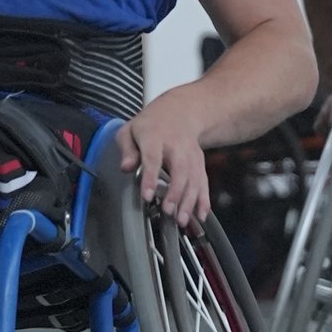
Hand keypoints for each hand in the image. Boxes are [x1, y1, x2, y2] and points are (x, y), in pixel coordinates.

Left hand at [117, 97, 209, 224]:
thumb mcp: (130, 130)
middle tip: (168, 210)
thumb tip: (126, 167)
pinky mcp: (199, 163)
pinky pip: (204, 182)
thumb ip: (127, 149)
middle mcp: (176, 146)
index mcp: (154, 137)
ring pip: (194, 178)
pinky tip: (201, 215)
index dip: (150, 178)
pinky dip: (204, 199)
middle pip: (179, 169)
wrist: (179, 112)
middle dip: (175, 192)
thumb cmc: (151, 125)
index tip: (147, 196)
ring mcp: (190, 155)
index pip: (153, 158)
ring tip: (182, 220)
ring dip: (190, 201)